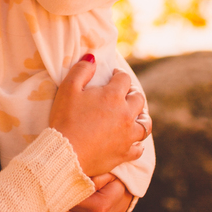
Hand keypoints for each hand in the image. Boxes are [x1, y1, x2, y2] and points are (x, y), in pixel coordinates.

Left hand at [41, 174, 132, 211]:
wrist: (123, 198)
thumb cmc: (112, 181)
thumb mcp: (107, 173)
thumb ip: (91, 172)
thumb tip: (71, 169)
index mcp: (100, 207)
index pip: (69, 200)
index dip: (54, 191)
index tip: (42, 181)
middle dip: (46, 205)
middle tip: (33, 193)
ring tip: (36, 209)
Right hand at [48, 55, 148, 175]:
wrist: (66, 152)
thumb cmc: (65, 118)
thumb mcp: (68, 89)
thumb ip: (81, 70)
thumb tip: (92, 57)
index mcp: (113, 96)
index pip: (124, 78)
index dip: (118, 74)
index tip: (112, 76)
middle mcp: (126, 114)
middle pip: (139, 99)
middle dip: (132, 93)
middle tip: (123, 94)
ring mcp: (128, 135)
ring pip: (145, 124)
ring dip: (141, 117)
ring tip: (133, 115)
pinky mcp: (125, 153)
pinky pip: (139, 147)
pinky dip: (136, 142)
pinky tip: (130, 140)